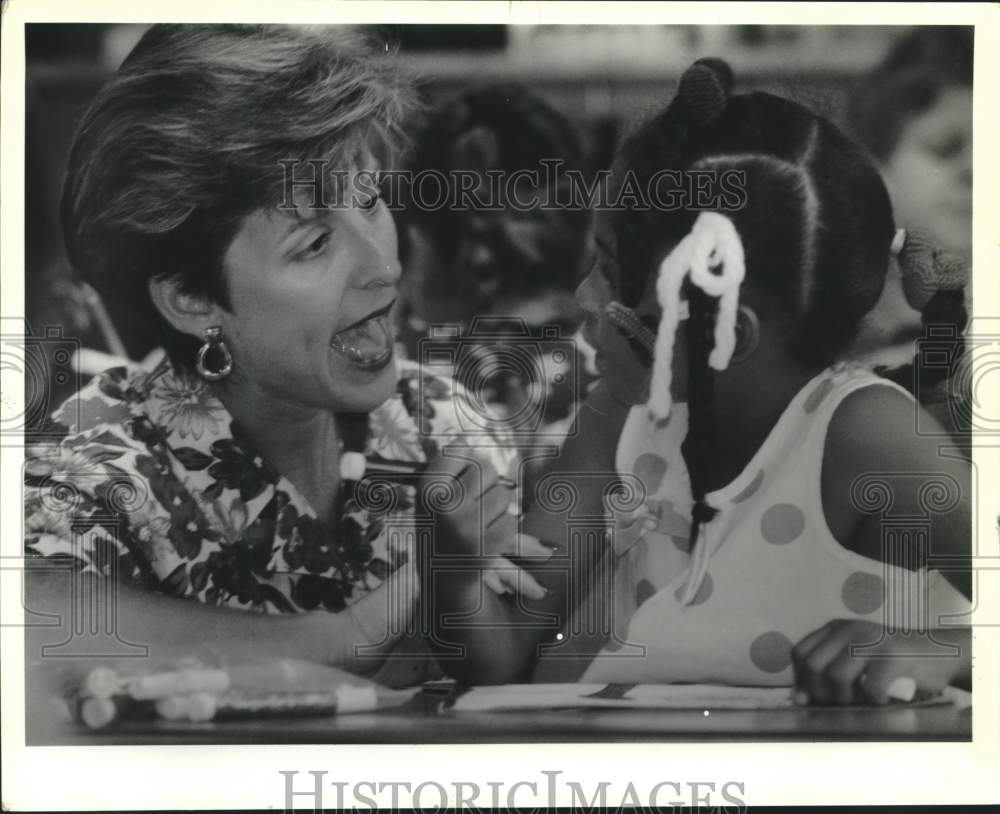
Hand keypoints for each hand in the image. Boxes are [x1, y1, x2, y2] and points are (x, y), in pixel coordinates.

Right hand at [418, 440, 552, 598]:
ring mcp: (467, 527)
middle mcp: (444, 506)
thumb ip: (446, 464)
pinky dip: (504, 528)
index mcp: (427, 488)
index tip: (456, 479)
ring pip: (503, 495)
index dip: (465, 462)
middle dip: (485, 483)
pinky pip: (512, 521)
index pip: (460, 448)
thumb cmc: (441, 525)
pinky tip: (487, 538)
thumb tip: (465, 439)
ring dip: (496, 507)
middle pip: (486, 468)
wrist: (442, 578)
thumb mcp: (431, 494)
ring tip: (476, 522)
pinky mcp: (487, 548)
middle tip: (470, 504)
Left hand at [791, 619, 969, 705]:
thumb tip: (800, 699)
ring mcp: (871, 640)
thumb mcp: (854, 663)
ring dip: (845, 700)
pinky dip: (873, 702)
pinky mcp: (893, 655)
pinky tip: (882, 701)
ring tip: (860, 703)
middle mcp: (848, 629)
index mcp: (834, 629)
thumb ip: (826, 674)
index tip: (815, 697)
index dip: (802, 679)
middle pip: (813, 666)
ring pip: (836, 677)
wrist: (939, 653)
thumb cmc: (892, 664)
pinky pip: (870, 687)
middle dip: (821, 694)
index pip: (799, 653)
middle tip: (840, 705)